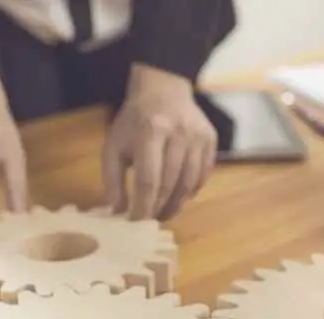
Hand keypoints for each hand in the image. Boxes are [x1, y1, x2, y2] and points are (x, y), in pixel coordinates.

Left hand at [102, 64, 216, 220]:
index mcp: (150, 131)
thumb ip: (113, 180)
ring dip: (175, 204)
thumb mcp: (114, 146)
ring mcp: (198, 137)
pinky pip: (202, 176)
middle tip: (149, 221)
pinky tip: (178, 196)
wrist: (163, 91)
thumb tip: (118, 213)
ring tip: (163, 213)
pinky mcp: (210, 140)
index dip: (142, 206)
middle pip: (170, 184)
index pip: (148, 179)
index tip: (135, 222)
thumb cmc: (134, 123)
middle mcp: (179, 133)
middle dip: (158, 208)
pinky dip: (190, 192)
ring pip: (189, 184)